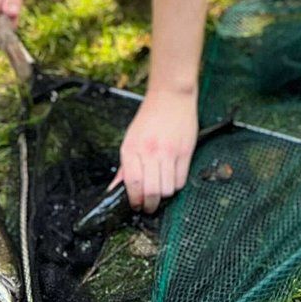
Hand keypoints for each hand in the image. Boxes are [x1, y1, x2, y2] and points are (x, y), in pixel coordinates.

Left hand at [117, 87, 198, 212]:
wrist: (170, 95)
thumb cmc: (149, 117)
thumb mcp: (130, 139)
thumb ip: (125, 167)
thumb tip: (115, 190)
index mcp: (132, 148)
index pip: (132, 184)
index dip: (134, 200)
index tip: (136, 205)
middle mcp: (150, 151)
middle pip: (151, 191)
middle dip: (149, 205)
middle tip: (149, 206)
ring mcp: (169, 152)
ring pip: (167, 189)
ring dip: (164, 196)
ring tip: (161, 191)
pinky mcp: (185, 151)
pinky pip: (181, 180)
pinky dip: (176, 186)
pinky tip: (172, 179)